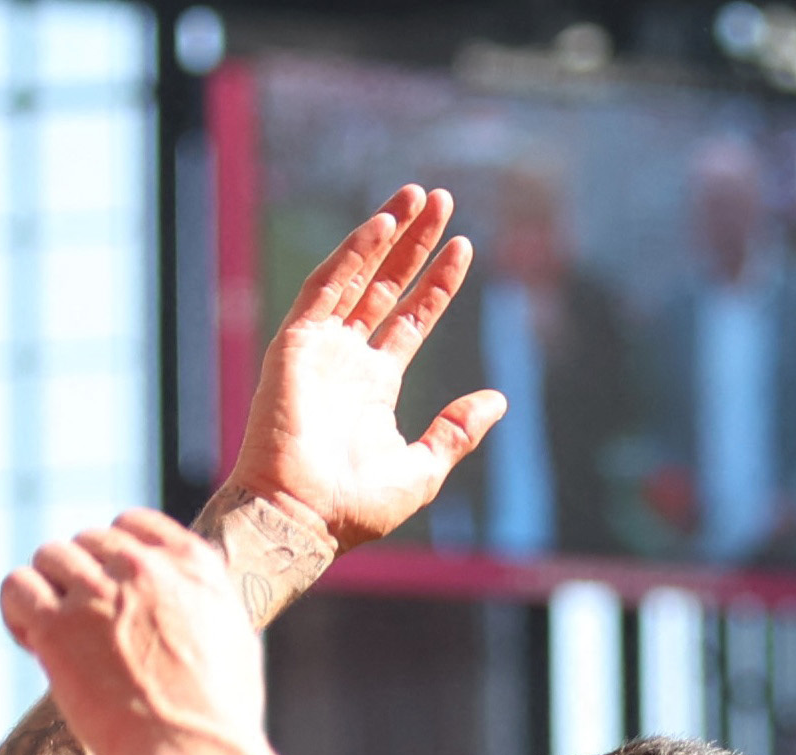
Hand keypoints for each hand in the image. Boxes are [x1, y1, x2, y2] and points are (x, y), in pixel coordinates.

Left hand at [0, 511, 268, 754]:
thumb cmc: (221, 718)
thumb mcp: (233, 640)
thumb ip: (200, 603)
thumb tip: (177, 598)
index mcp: (195, 565)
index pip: (134, 524)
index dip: (114, 553)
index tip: (112, 585)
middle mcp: (144, 568)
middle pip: (88, 541)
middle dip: (83, 577)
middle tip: (85, 625)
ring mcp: (99, 594)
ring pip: (50, 556)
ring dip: (49, 589)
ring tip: (57, 635)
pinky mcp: (58, 626)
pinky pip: (17, 586)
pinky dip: (17, 608)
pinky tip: (33, 642)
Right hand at [221, 186, 504, 552]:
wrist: (304, 519)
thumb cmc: (356, 507)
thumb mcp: (424, 467)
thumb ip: (458, 430)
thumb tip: (498, 399)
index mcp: (374, 385)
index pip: (412, 318)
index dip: (437, 283)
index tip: (464, 247)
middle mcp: (347, 358)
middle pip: (387, 284)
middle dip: (415, 243)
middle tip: (441, 198)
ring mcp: (321, 347)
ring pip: (359, 274)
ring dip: (389, 234)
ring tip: (419, 195)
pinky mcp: (297, 343)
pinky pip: (328, 286)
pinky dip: (354, 254)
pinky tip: (383, 223)